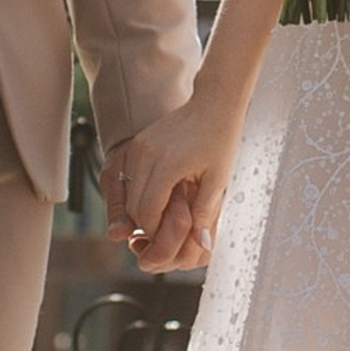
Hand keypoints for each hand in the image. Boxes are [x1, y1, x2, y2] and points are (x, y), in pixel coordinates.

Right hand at [102, 97, 238, 273]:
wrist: (214, 103)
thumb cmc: (221, 140)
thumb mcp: (218, 179)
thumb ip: (206, 212)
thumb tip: (203, 246)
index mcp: (168, 166)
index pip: (148, 211)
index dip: (154, 231)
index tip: (167, 240)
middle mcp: (147, 156)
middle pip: (133, 205)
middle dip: (145, 224)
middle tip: (163, 233)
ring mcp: (140, 148)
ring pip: (128, 193)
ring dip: (140, 209)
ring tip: (162, 216)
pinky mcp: (139, 143)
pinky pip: (130, 177)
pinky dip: (139, 192)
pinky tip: (158, 196)